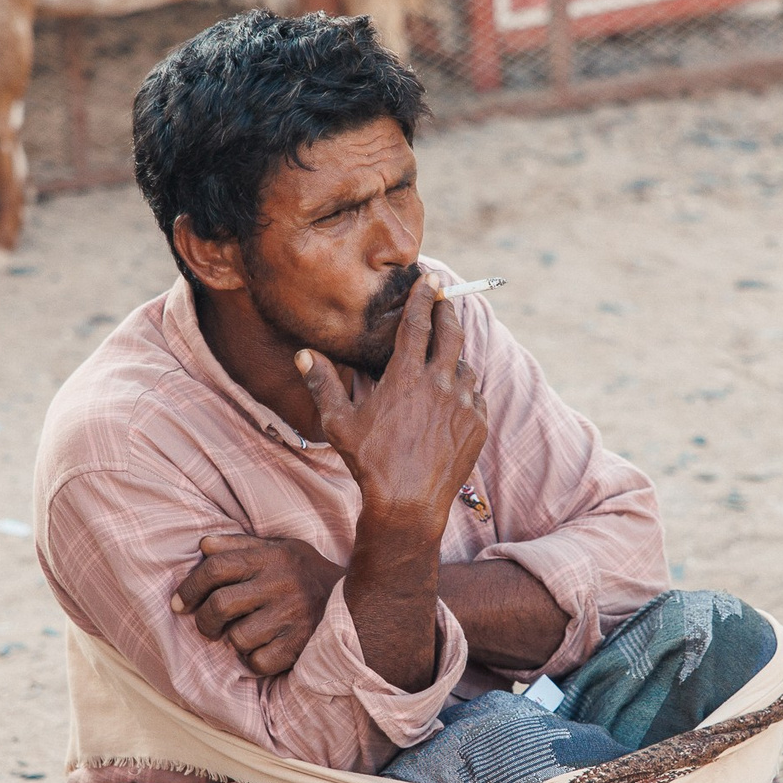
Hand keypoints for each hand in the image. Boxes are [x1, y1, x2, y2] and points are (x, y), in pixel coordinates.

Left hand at [174, 533, 343, 675]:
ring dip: (233, 641)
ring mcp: (291, 617)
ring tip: (245, 634)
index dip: (189, 587)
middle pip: (220, 605)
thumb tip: (203, 545)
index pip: (215, 568)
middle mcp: (280, 585)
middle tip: (207, 626)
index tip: (179, 603)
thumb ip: (241, 545)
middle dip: (204, 621)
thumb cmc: (306, 573)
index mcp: (271, 558)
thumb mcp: (280, 548)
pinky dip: (255, 660)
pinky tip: (264, 649)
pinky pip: (258, 662)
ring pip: (237, 638)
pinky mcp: (299, 646)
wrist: (358, 600)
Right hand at [295, 276, 487, 536]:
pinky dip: (468, 390)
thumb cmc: (370, 463)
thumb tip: (304, 354)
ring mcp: (464, 405)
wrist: (408, 504)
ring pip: (466, 366)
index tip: (430, 279)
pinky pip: (477, 397)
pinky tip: (457, 395)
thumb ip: (323, 384)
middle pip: (451, 333)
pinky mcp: (478, 426)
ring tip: (447, 354)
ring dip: (456, 356)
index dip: (424, 297)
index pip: (418, 323)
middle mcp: (440, 384)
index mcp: (406, 376)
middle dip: (448, 310)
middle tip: (445, 299)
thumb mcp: (339, 423)